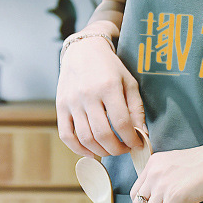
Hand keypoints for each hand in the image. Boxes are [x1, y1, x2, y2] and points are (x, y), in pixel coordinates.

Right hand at [56, 36, 145, 157]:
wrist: (83, 50)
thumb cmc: (110, 67)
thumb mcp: (129, 82)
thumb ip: (136, 109)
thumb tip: (142, 134)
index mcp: (108, 87)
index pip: (121, 123)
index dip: (131, 139)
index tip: (137, 144)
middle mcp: (88, 95)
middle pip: (102, 134)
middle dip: (117, 149)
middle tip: (125, 149)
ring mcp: (72, 102)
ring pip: (85, 138)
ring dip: (101, 151)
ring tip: (111, 149)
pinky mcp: (60, 106)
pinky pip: (66, 135)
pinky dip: (78, 149)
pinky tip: (91, 152)